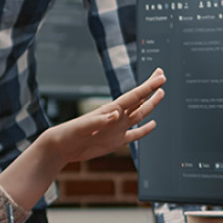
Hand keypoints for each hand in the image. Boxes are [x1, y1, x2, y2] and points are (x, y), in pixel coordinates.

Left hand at [42, 69, 165, 165]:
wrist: (61, 147)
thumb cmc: (68, 134)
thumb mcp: (82, 127)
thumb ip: (98, 120)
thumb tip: (115, 115)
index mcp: (110, 110)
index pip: (134, 96)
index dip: (148, 86)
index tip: (160, 77)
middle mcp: (117, 117)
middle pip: (139, 100)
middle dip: (151, 88)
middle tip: (161, 75)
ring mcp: (117, 129)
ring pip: (140, 114)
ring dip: (150, 104)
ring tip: (161, 94)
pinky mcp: (116, 141)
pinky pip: (135, 134)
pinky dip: (145, 130)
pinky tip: (153, 124)